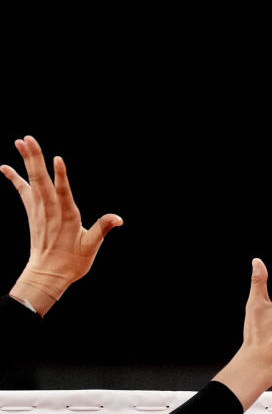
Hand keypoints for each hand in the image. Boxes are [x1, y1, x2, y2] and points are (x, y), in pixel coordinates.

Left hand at [1, 136, 122, 314]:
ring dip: (26, 160)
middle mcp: (51, 210)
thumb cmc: (72, 262)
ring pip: (31, 180)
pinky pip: (22, 191)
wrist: (47, 274)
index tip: (57, 159)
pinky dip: (14, 178)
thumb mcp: (91, 247)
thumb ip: (103, 228)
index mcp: (68, 217)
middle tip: (28, 138)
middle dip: (35, 159)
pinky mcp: (32, 212)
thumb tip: (118, 219)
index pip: (63, 193)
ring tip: (21, 141)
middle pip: (41, 180)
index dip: (61, 176)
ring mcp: (39, 210)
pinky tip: (5, 166)